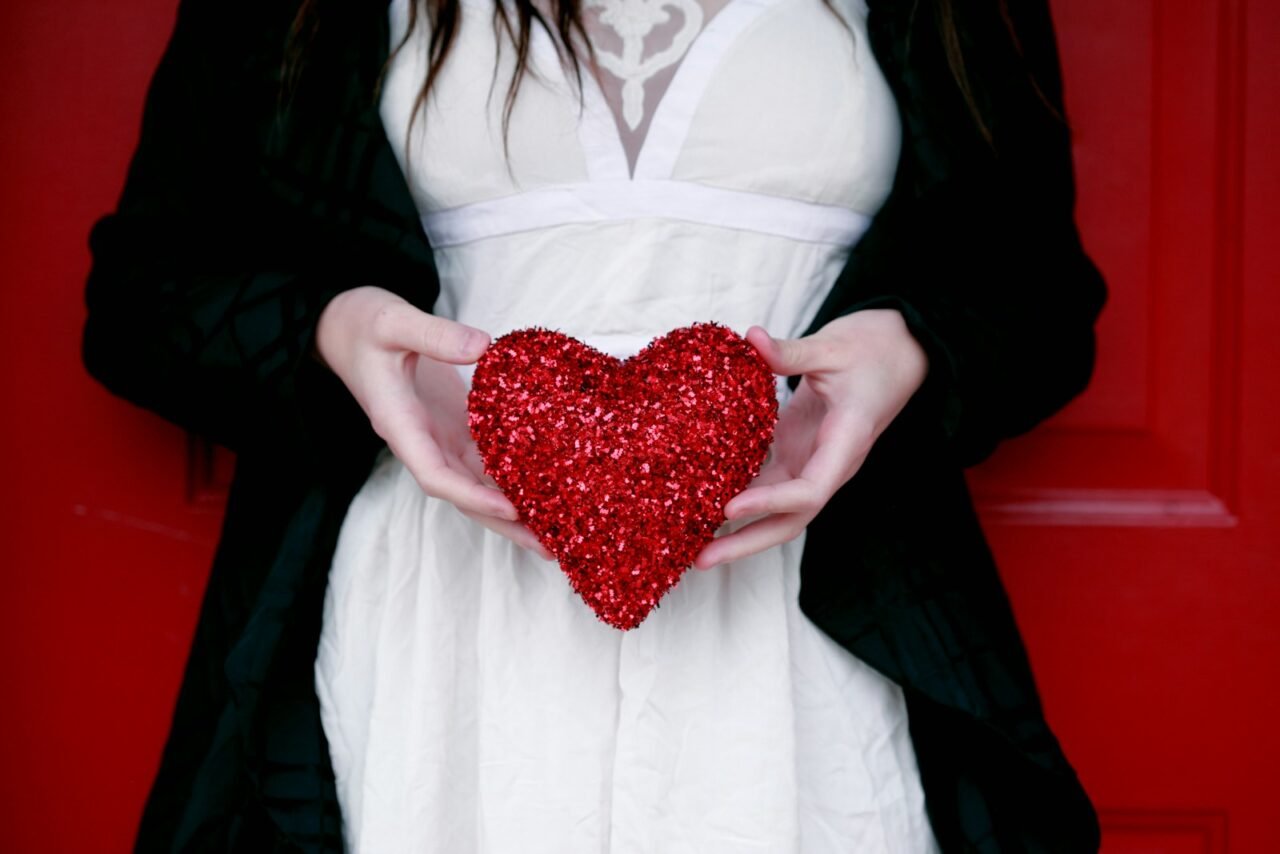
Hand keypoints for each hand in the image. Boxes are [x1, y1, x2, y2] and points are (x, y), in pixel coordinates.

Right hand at [315, 286, 550, 558]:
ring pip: (477, 484)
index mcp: (400, 425)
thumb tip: (484, 347)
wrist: (343, 326)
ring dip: (514, 510)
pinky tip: (546, 490)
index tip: (511, 507)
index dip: (472, 495)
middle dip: (504, 523)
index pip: (435, 475)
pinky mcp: (452, 424)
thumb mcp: (392, 321)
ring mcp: (437, 436)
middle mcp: (420, 441)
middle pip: (464, 495)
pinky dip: (512, 478)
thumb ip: (434, 334)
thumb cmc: (361, 323)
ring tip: (558, 533)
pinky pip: (483, 459)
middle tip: (551, 547)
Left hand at [693, 309, 928, 568]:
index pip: (810, 489)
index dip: (771, 503)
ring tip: (694, 543)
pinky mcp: (799, 451)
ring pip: (777, 509)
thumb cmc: (875, 349)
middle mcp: (830, 464)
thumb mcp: (834, 345)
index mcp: (847, 443)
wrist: (902, 351)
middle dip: (747, 542)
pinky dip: (739, 495)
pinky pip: (768, 484)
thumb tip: (750, 338)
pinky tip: (703, 503)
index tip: (730, 508)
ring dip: (738, 529)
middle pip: (791, 519)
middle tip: (701, 558)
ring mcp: (814, 461)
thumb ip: (792, 351)